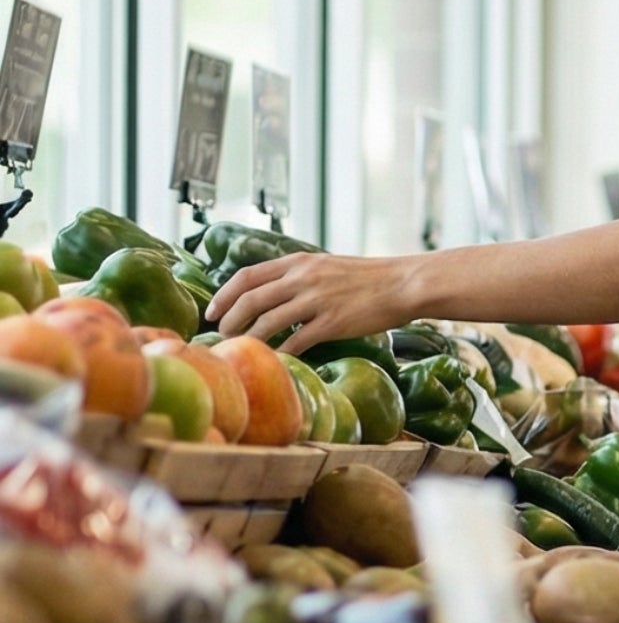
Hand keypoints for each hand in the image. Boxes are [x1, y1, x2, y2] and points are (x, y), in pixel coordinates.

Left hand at [209, 251, 423, 355]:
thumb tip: (273, 294)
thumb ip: (299, 276)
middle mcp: (302, 278)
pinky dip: (282, 353)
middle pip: (251, 299)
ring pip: (268, 321)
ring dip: (249, 337)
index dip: (223, 295)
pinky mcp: (333, 322)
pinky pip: (297, 341)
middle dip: (229, 319)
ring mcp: (317, 300)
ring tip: (241, 349)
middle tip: (221, 336)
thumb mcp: (326, 266)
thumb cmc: (368, 278)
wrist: (402, 283)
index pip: (247, 276)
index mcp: (298, 261)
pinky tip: (275, 361)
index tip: (212, 311)